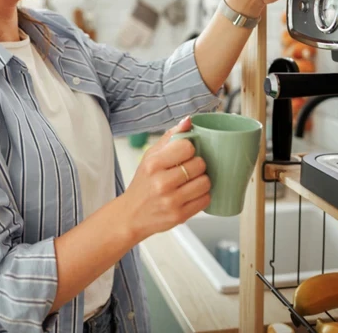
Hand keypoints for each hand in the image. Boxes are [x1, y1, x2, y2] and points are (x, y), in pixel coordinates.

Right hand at [120, 117, 210, 241]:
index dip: (190, 149)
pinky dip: (202, 196)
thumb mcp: (150, 156)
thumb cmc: (143, 183)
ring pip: (205, 182)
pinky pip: (206, 200)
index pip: (187, 147)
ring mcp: (171, 201)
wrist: (131, 215)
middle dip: (197, 165)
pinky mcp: (179, 216)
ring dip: (202, 181)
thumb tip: (188, 120)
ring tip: (192, 182)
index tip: (185, 154)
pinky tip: (192, 194)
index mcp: (153, 164)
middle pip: (199, 165)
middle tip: (189, 169)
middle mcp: (161, 182)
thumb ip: (170, 137)